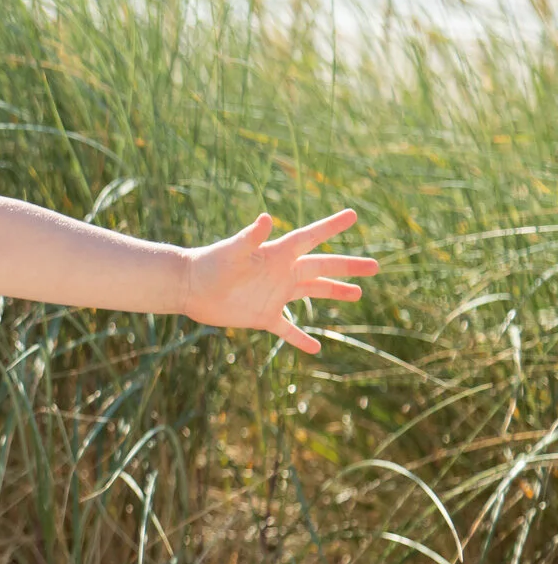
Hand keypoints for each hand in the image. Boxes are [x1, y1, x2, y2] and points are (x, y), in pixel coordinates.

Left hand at [180, 208, 379, 354]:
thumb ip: (250, 236)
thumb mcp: (233, 250)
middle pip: (321, 267)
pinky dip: (301, 339)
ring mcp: (274, 294)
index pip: (310, 237)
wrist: (189, 287)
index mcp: (277, 253)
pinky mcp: (263, 315)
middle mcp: (281, 272)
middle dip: (347, 266)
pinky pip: (287, 329)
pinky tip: (316, 348)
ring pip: (312, 292)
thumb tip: (266, 217)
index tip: (352, 215)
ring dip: (334, 292)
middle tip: (375, 266)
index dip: (331, 226)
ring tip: (358, 293)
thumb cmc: (210, 263)